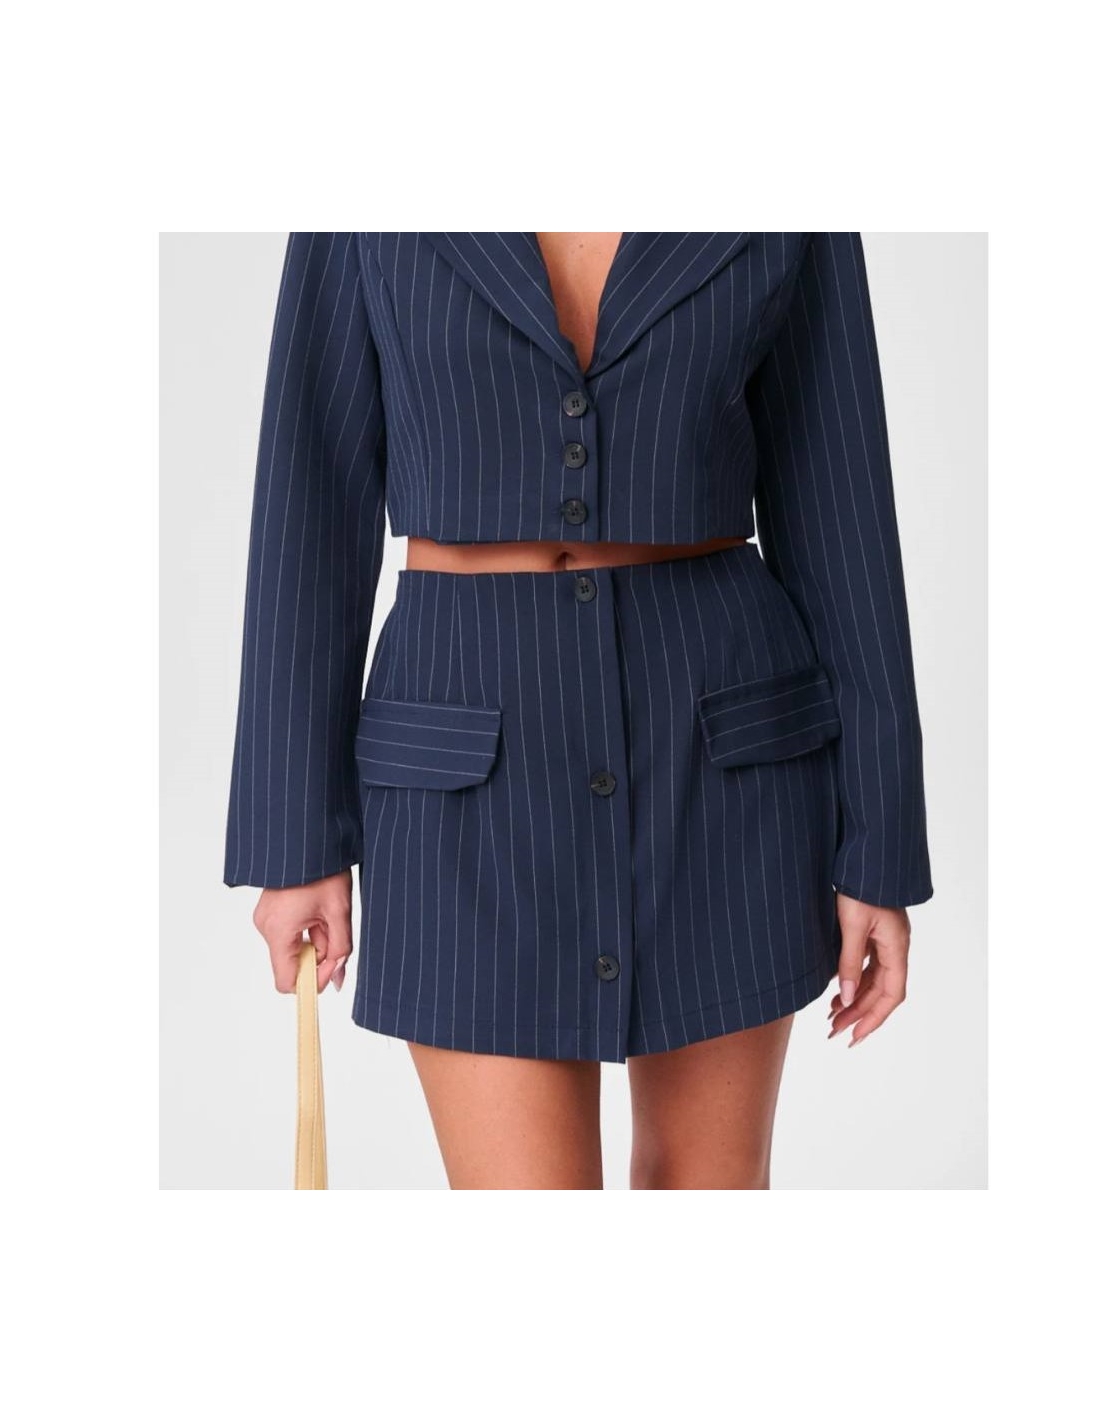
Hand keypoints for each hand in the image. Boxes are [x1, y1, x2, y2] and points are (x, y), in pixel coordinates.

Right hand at [252, 870, 352, 994]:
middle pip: (291, 965)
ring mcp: (264, 918)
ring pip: (292, 950)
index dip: (312, 982)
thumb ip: (341, 949)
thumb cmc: (324, 868)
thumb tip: (338, 979)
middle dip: (318, 956)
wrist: (308, 836)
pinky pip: (288, 935)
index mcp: (278, 929)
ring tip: (327, 914)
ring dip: (314, 942)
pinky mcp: (269, 912)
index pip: (286, 982)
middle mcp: (265, 927)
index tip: (332, 969)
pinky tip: (317, 911)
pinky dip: (306, 931)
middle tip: (335, 931)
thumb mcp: (339, 912)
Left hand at [827, 892, 909, 1045]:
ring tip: (832, 1016)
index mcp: (896, 947)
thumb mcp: (852, 925)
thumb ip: (849, 962)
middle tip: (834, 1031)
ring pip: (873, 979)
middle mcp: (895, 947)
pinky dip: (853, 980)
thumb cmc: (860, 885)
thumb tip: (845, 997)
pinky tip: (836, 990)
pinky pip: (867, 965)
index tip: (854, 1036)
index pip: (891, 995)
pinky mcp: (874, 932)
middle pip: (881, 991)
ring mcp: (885, 939)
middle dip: (859, 1014)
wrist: (864, 856)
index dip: (874, 1018)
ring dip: (855, 999)